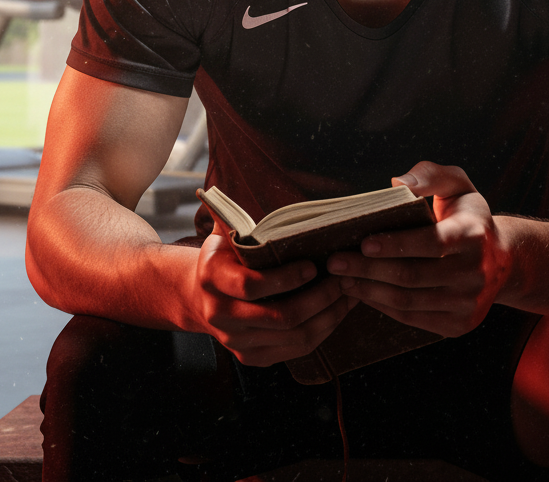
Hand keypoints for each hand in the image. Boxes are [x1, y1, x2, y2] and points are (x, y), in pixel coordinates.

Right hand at [190, 231, 355, 366]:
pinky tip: (338, 311)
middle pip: (280, 317)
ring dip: (328, 316)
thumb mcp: (223, 233)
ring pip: (294, 337)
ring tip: (350, 293)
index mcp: (212, 279)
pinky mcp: (252, 357)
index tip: (312, 265)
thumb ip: (233, 217)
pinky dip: (323, 331)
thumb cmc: (223, 256)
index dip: (286, 278)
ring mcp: (236, 341)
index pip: (251, 286)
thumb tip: (229, 191)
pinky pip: (296, 350)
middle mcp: (220, 315)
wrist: (199, 296)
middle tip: (344, 277)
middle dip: (319, 299)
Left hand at [326, 161, 511, 337]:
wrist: (503, 260)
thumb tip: (399, 182)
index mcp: (473, 235)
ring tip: (342, 278)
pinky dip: (383, 306)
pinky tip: (363, 292)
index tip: (363, 243)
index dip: (395, 244)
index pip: (431, 242)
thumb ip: (430, 175)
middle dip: (368, 269)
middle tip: (335, 261)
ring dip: (370, 290)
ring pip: (409, 301)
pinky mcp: (459, 324)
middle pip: (413, 275)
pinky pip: (412, 317)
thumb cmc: (469, 217)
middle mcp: (475, 273)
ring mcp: (468, 303)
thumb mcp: (458, 185)